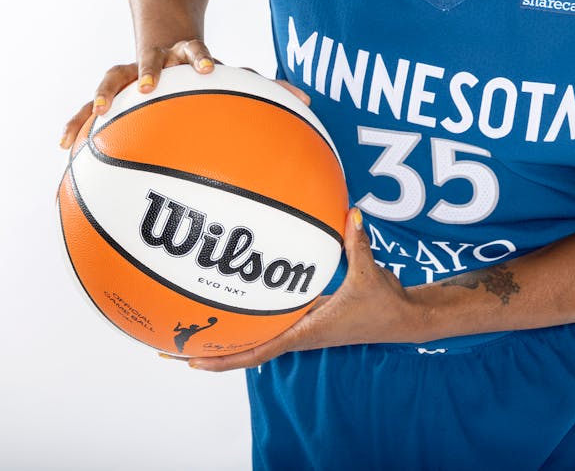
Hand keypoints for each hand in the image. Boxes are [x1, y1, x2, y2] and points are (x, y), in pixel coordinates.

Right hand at [58, 40, 308, 149]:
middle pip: (146, 62)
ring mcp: (128, 72)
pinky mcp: (111, 88)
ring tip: (93, 120)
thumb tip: (311, 99)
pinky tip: (63, 146)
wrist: (162, 25)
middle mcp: (156, 60)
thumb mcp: (232, 68)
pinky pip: (90, 106)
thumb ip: (267, 85)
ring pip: (110, 80)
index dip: (200, 58)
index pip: (195, 51)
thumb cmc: (202, 61)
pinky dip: (78, 122)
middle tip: (146, 90)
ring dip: (103, 97)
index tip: (206, 68)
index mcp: (187, 54)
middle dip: (145, 75)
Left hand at [183, 208, 423, 371]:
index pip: (260, 351)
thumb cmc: (385, 304)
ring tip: (192, 327)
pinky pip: (275, 320)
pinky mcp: (311, 318)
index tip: (191, 362)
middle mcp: (300, 333)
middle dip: (210, 352)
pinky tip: (240, 300)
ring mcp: (304, 328)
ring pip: (258, 338)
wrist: (404, 319)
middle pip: (247, 350)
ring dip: (228, 338)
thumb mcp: (370, 273)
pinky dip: (254, 317)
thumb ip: (357, 242)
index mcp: (309, 331)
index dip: (225, 359)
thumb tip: (351, 212)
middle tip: (170, 346)